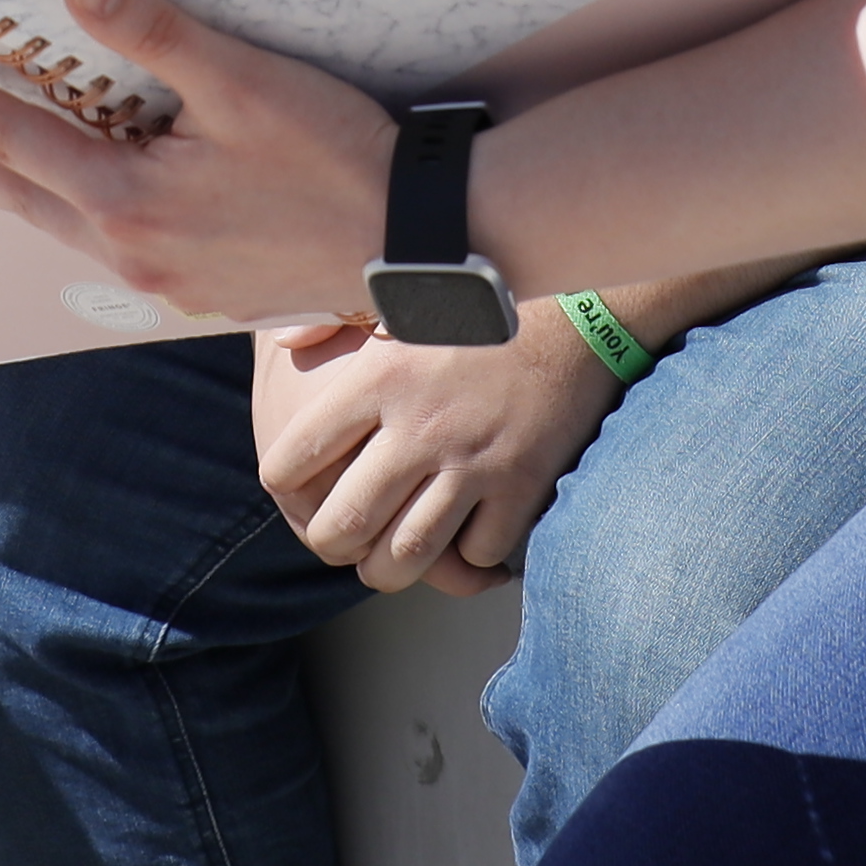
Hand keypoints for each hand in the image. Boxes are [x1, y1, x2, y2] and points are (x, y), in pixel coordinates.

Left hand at [0, 0, 392, 329]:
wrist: (412, 241)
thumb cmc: (332, 158)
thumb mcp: (240, 82)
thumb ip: (153, 33)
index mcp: (129, 203)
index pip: (19, 143)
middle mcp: (137, 255)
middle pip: (33, 199)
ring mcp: (173, 283)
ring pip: (77, 231)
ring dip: (35, 195)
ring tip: (1, 173)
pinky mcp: (211, 293)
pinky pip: (127, 251)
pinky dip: (93, 219)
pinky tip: (107, 208)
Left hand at [248, 318, 625, 593]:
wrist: (581, 314)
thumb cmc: (483, 307)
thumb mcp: (402, 296)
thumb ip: (336, 316)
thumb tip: (284, 340)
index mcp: (379, 379)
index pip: (296, 456)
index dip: (284, 483)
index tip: (295, 485)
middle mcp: (420, 427)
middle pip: (344, 524)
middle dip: (330, 544)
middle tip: (338, 540)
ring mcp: (473, 463)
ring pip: (405, 555)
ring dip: (388, 569)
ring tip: (387, 559)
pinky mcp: (521, 487)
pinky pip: (475, 554)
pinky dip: (465, 557)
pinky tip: (463, 536)